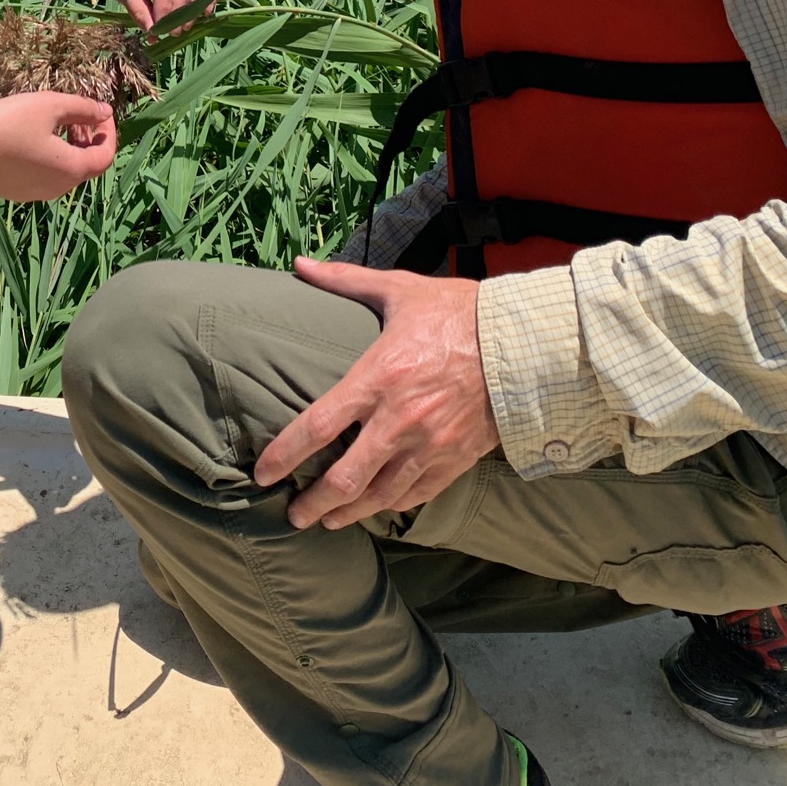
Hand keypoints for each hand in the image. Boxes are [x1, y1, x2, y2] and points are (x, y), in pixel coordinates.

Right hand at [0, 90, 116, 200]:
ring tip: (56, 122)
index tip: (102, 113)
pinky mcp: (15, 193)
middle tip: (79, 114)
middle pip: (86, 166)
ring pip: (63, 171)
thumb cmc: (7, 122)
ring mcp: (34, 194)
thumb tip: (106, 112)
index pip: (105, 157)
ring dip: (69, 147)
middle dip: (89, 139)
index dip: (109, 134)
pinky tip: (31, 136)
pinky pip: (43, 175)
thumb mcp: (50, 106)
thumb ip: (83, 108)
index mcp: (71, 170)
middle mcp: (57, 189)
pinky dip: (49, 157)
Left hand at [254, 259, 498, 527]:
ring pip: (380, 495)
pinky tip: (376, 508)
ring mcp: (429, 444)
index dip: (285, 454)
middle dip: (314, 502)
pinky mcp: (455, 458)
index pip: (318, 426)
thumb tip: (300, 264)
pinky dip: (392, 505)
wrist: (523, 341)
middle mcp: (400, 419)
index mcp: (378, 377)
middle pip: (345, 477)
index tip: (263, 473)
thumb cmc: (456, 311)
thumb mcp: (399, 290)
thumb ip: (344, 281)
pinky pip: (417, 494)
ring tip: (328, 521)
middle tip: (293, 515)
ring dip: (349, 513)